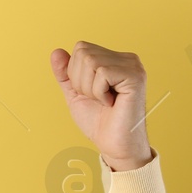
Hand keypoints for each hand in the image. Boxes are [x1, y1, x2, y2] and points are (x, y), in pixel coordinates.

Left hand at [49, 41, 152, 170]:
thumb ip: (65, 73)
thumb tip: (56, 52)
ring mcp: (133, 66)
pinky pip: (101, 73)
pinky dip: (98, 92)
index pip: (80, 48)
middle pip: (83, 52)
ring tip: (104, 101)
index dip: (74, 73)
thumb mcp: (75, 93)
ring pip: (91, 61)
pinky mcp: (135, 76)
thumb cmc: (98, 121)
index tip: (89, 92)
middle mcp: (127, 58)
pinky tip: (111, 102)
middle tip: (97, 98)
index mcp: (114, 59)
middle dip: (80, 81)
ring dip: (89, 88)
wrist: (113, 143)